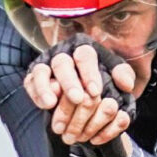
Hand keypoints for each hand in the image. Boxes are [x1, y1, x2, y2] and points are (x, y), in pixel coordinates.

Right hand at [23, 46, 141, 146]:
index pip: (85, 55)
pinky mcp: (32, 78)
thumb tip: (126, 84)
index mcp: (84, 50)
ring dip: (45, 88)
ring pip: (41, 71)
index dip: (89, 73)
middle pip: (62, 63)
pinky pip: (30, 83)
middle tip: (77, 100)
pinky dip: (36, 94)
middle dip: (69, 82)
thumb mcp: (116, 78)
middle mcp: (63, 55)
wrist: (85, 98)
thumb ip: (123, 76)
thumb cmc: (101, 83)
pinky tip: (46, 105)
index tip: (95, 91)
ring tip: (51, 104)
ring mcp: (46, 66)